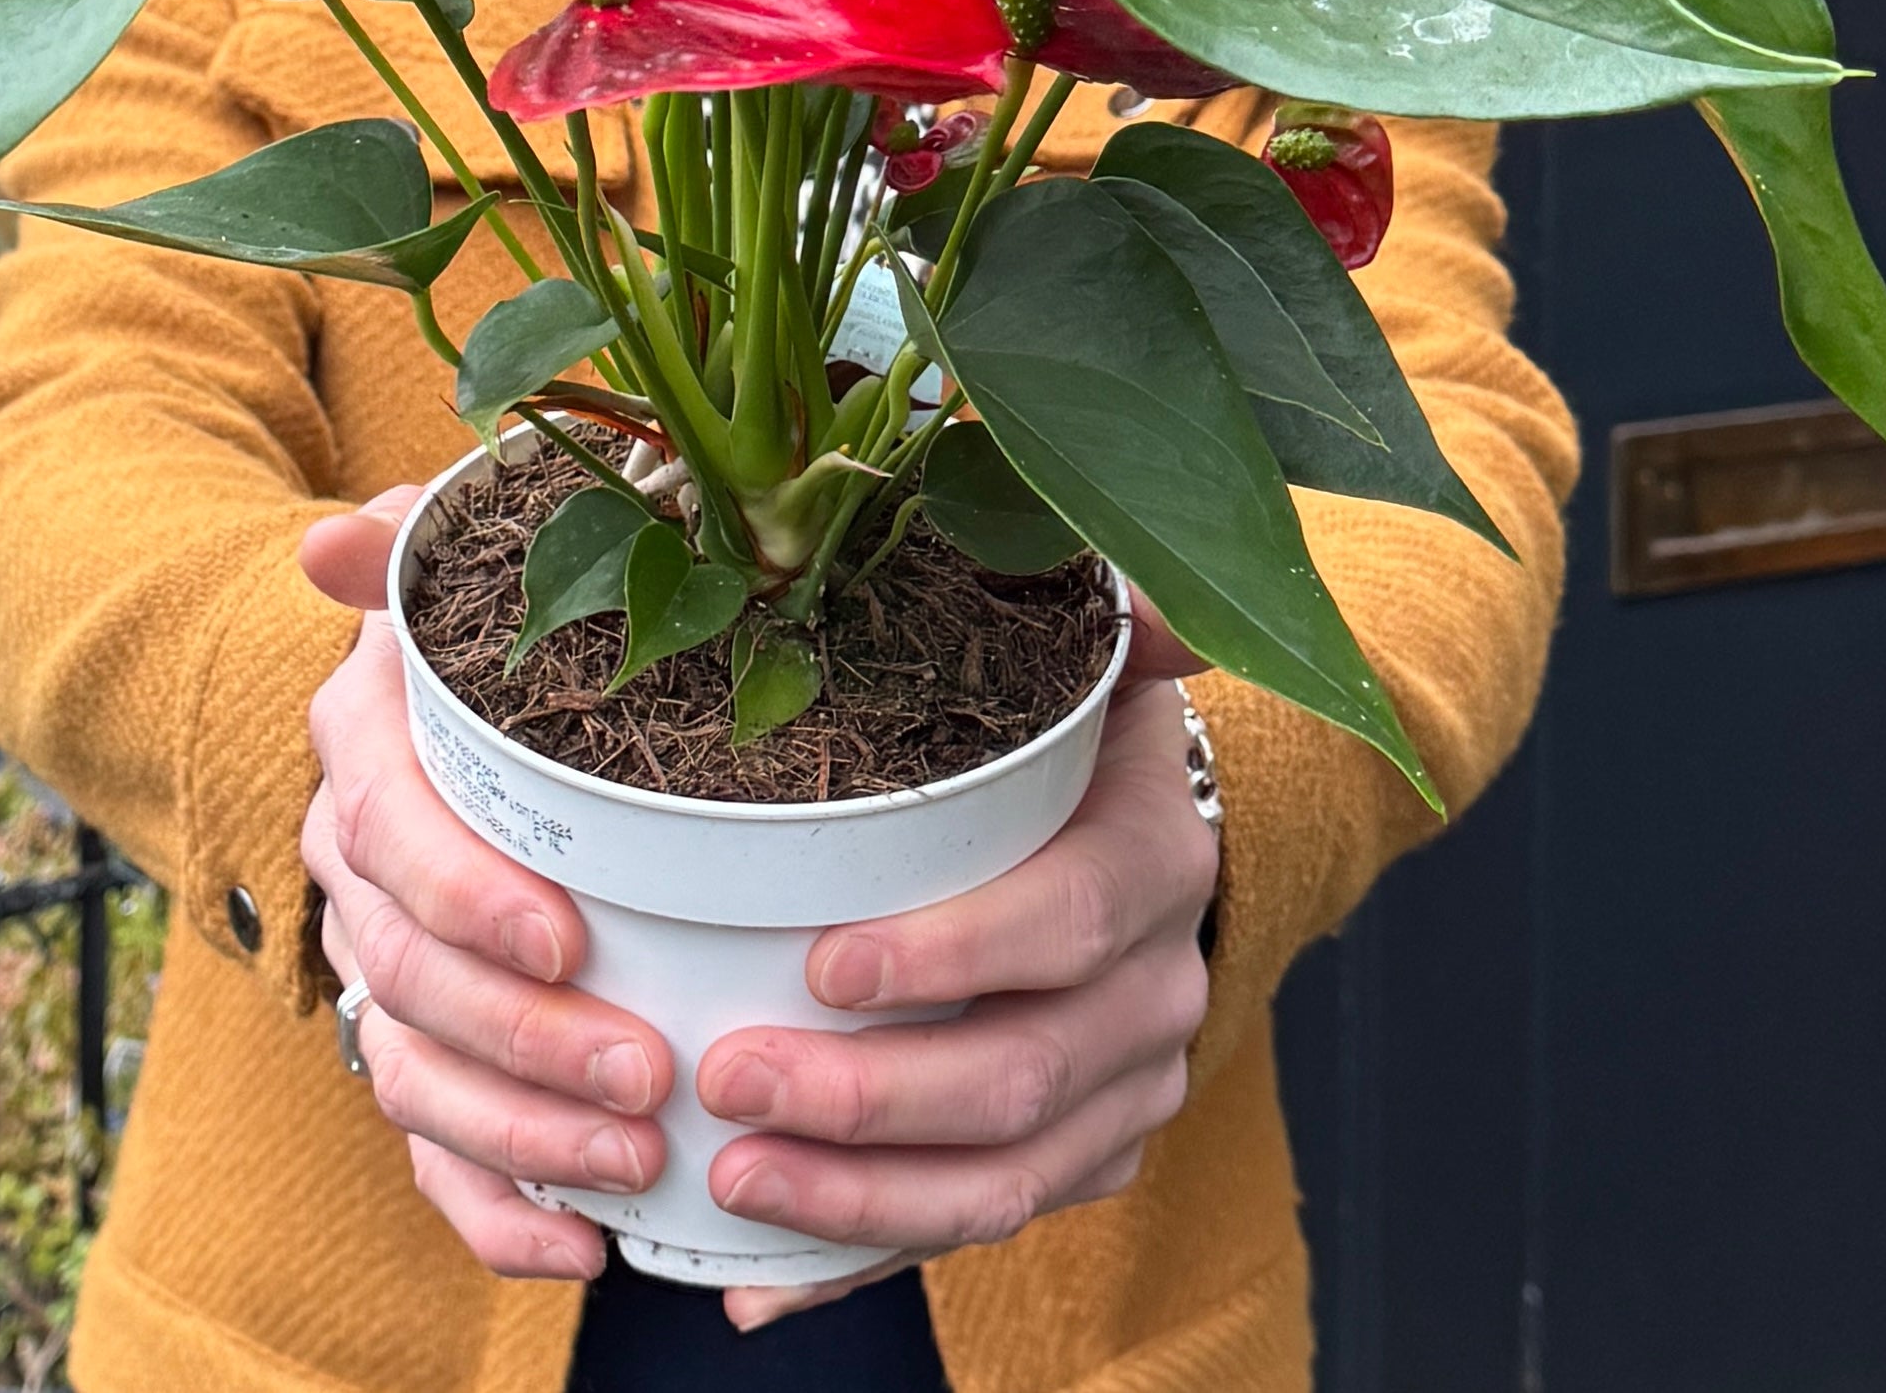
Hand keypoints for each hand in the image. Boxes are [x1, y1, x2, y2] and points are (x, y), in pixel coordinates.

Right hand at [297, 491, 670, 1284]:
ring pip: (412, 1077)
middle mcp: (353, 863)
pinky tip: (585, 1248)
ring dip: (521, 1136)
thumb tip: (337, 538)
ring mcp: (379, 967)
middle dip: (519, 1040)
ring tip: (635, 1160)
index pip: (388, 831)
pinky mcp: (419, 1048)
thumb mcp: (474, 575)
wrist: (494, 698)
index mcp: (364, 746)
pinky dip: (500, 1214)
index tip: (568, 939)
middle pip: (404, 976)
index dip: (465, 895)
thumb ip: (414, 550)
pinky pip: (433, 1157)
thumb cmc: (510, 632)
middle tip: (641, 1074)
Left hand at [700, 607, 1215, 1332]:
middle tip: (731, 1081)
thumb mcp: (1078, 655)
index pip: (1069, 921)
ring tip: (729, 1178)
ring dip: (857, 1200)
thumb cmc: (1063, 729)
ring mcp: (1124, 1093)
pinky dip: (857, 1262)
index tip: (823, 961)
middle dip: (871, 1099)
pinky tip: (751, 1281)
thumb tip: (1155, 604)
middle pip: (1022, 1076)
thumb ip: (1102, 612)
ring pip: (1001, 1182)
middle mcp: (1156, 991)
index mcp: (1155, 859)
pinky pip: (966, 1227)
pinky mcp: (1080, 1160)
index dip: (955, 952)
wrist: (1134, 831)